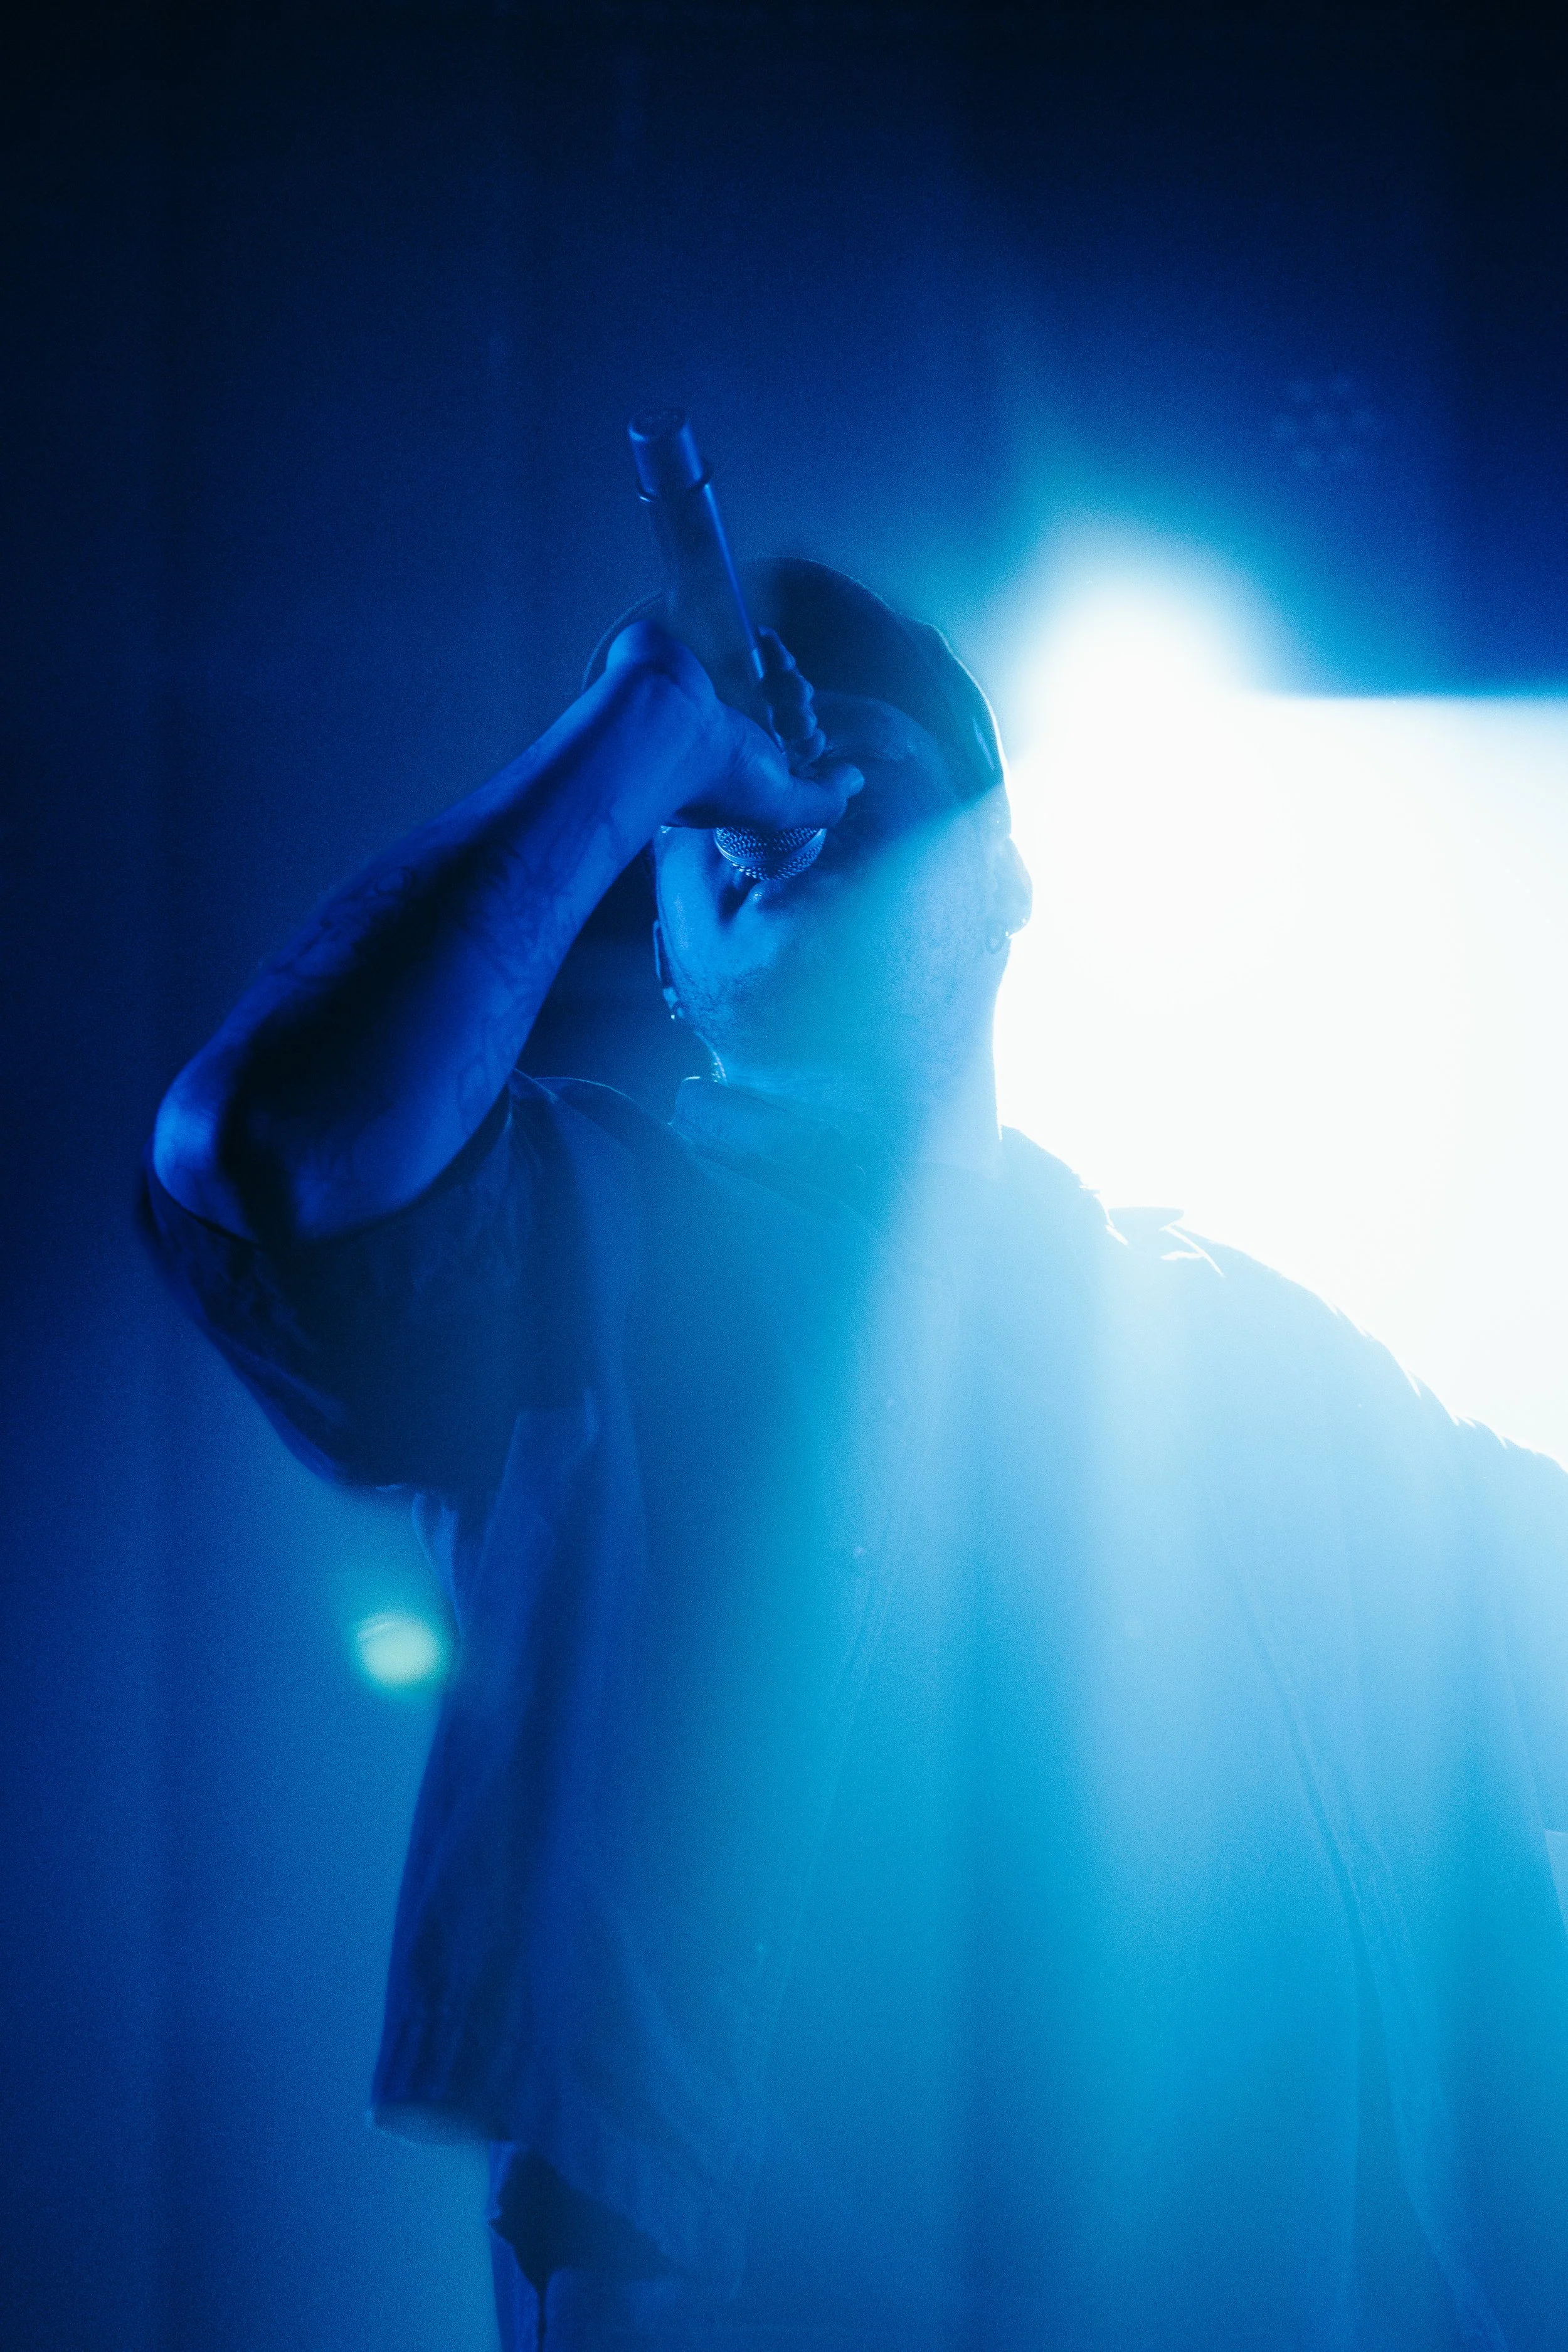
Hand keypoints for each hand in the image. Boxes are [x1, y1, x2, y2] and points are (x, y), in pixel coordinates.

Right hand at [604, 620, 862, 833]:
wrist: (661, 722)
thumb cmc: (715, 774)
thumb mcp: (779, 805)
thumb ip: (821, 801)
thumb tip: (854, 781)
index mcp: (736, 772)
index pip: (784, 754)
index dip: (806, 744)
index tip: (806, 743)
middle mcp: (724, 736)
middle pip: (783, 715)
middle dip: (801, 712)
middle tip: (792, 718)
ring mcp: (714, 695)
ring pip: (773, 681)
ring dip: (791, 679)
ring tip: (782, 683)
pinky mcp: (706, 656)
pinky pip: (752, 646)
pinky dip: (771, 646)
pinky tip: (769, 646)